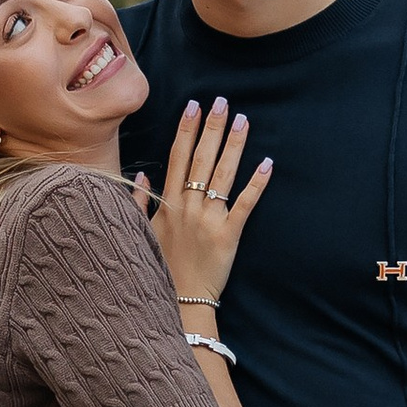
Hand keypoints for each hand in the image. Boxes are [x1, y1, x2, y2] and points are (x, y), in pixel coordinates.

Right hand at [143, 96, 272, 314]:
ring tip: (243, 120)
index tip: (193, 106)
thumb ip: (139, 203)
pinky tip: (267, 163)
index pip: (177, 157)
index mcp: (168, 204)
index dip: (186, 130)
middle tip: (222, 101)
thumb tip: (142, 174)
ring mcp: (208, 220)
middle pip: (201, 158)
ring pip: (222, 175)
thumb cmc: (160, 270)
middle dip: (212, 128)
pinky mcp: (228, 237)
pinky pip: (244, 205)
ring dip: (233, 146)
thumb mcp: (142, 234)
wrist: (178, 305)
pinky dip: (256, 184)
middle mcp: (188, 207)